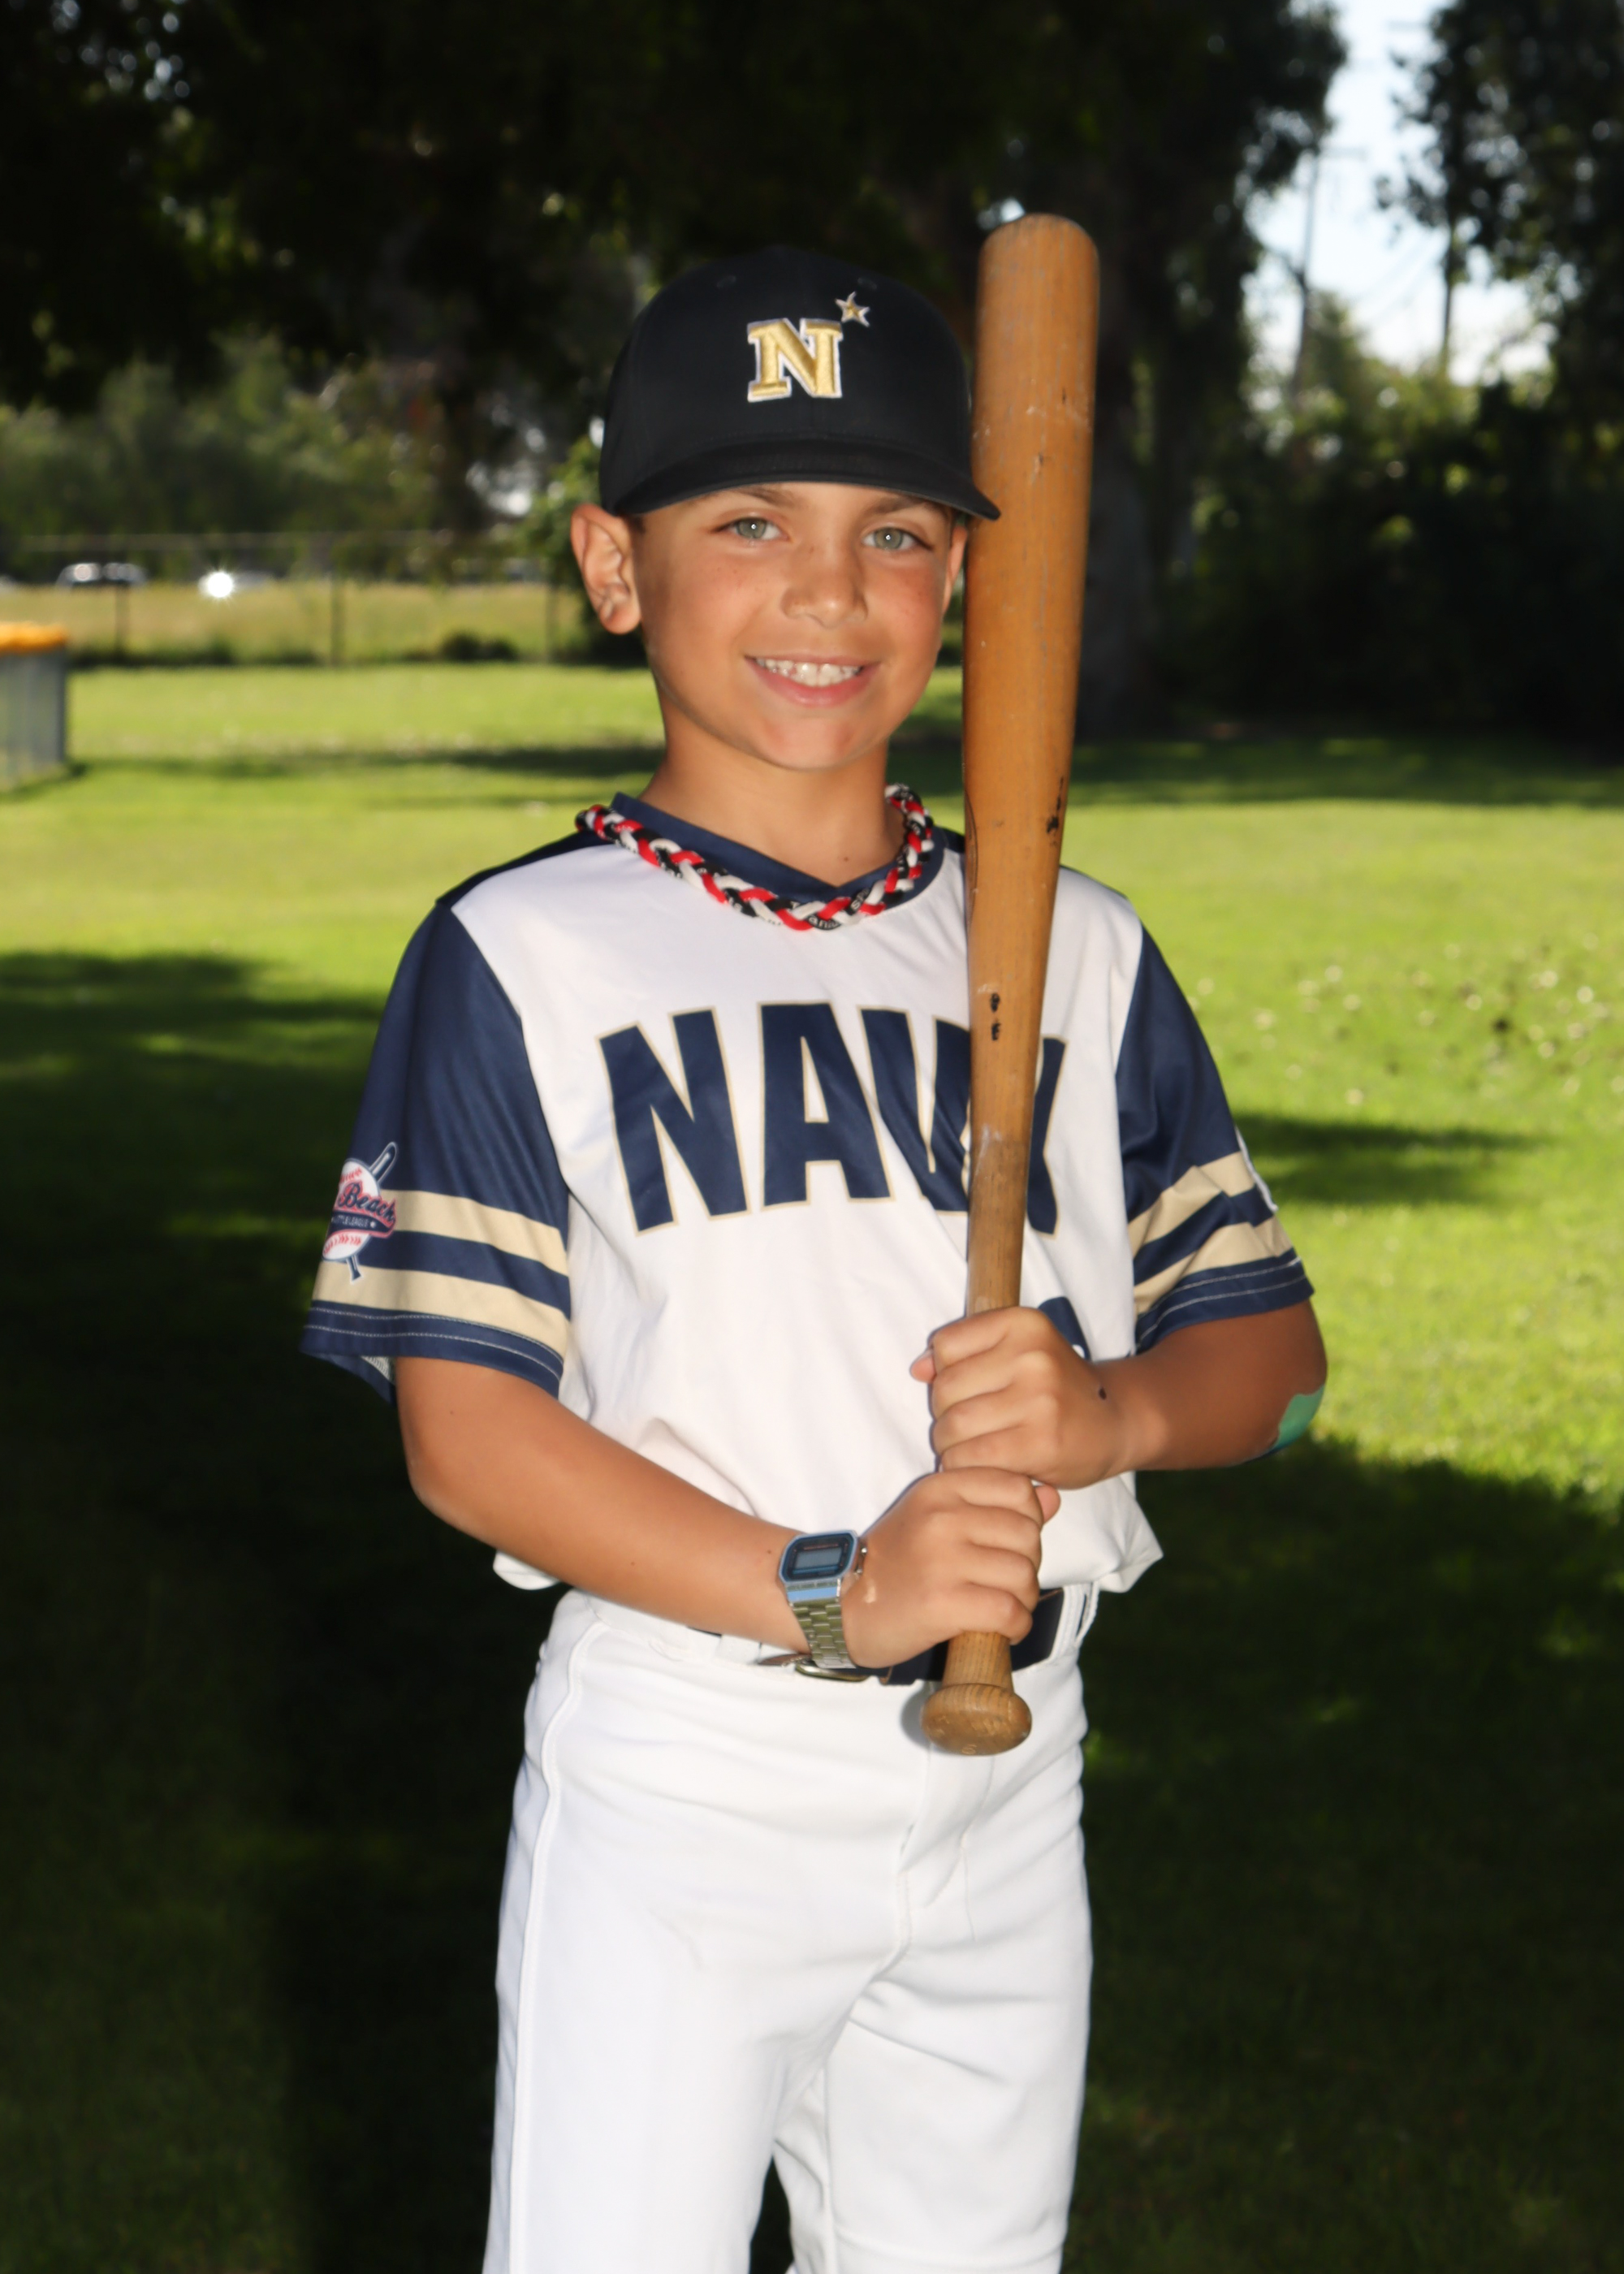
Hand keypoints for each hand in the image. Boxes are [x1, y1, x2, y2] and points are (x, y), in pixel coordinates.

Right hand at [839, 1467, 1057, 1667]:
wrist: (843, 1605)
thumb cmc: (897, 1562)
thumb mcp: (938, 1516)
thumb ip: (995, 1504)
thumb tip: (1052, 1496)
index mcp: (940, 1488)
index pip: (1019, 1489)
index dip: (1029, 1519)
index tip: (1009, 1543)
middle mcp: (942, 1517)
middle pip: (1028, 1534)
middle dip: (1028, 1563)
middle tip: (1007, 1581)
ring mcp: (941, 1560)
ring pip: (1023, 1575)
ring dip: (1025, 1599)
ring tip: (1005, 1606)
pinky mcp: (942, 1604)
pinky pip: (1009, 1612)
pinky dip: (1016, 1625)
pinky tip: (1003, 1628)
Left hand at [910, 1306, 1134, 1490]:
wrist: (1117, 1422)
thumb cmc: (1056, 1388)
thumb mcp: (1019, 1351)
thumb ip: (965, 1353)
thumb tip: (917, 1369)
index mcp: (1023, 1324)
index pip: (945, 1346)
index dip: (945, 1374)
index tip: (969, 1389)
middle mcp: (1032, 1356)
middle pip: (944, 1391)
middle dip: (946, 1415)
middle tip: (972, 1427)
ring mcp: (1039, 1400)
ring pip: (952, 1428)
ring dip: (952, 1446)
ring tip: (976, 1447)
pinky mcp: (1040, 1443)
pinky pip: (971, 1459)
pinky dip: (966, 1467)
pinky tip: (986, 1465)